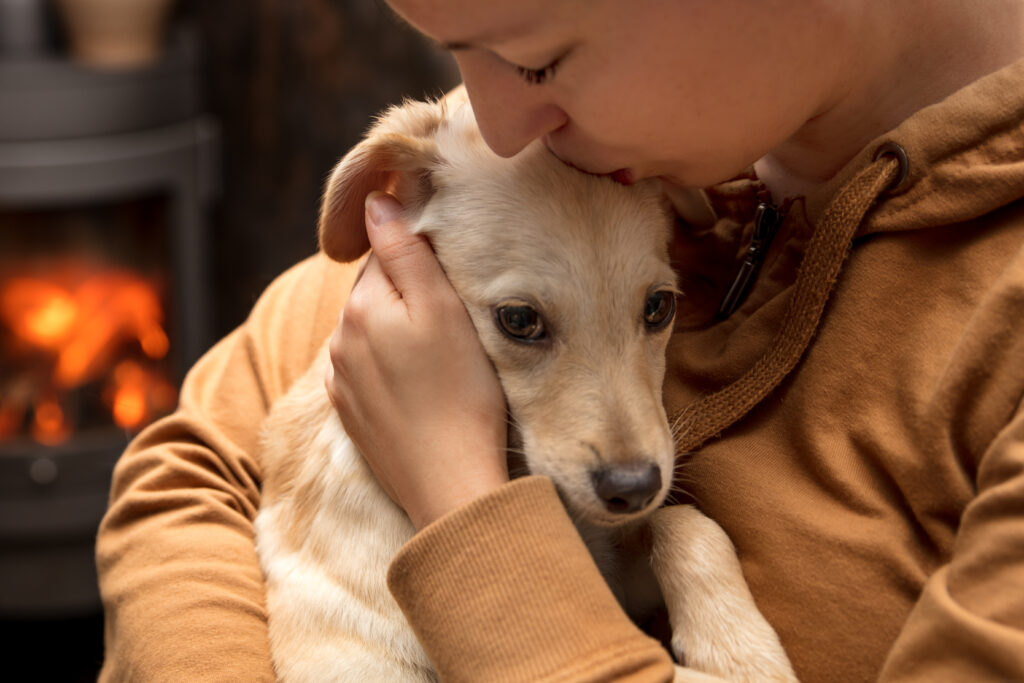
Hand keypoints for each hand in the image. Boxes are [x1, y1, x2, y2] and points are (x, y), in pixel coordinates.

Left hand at [325, 191, 508, 529]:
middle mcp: (339, 341)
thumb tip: (376, 202)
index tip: (452, 283)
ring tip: (441, 360)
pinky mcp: (352, 416)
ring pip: (371, 335)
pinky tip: (422, 389)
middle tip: (454, 324)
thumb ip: (405, 251)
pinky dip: (391, 371)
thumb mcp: (442, 309)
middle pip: (375, 295)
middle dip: (407, 298)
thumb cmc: (460, 392)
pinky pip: (368, 373)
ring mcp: (341, 383)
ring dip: (398, 335)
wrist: (450, 482)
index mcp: (360, 307)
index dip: (420, 262)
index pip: (384, 256)